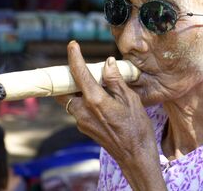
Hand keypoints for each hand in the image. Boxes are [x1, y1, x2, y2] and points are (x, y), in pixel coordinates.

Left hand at [55, 41, 157, 165]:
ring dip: (76, 89)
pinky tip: (99, 97)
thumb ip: (116, 80)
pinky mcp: (85, 128)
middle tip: (79, 66)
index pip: (79, 74)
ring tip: (93, 81)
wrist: (136, 157)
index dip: (74, 57)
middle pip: (65, 89)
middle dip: (68, 76)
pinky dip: (83, 99)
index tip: (73, 45)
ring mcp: (82, 122)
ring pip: (70, 100)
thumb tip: (107, 63)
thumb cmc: (137, 129)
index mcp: (95, 101)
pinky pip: (78, 109)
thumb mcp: (131, 100)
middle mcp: (83, 111)